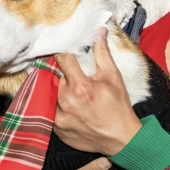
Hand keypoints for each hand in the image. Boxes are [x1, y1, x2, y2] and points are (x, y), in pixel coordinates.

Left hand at [54, 27, 142, 155]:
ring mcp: (59, 117)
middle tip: (68, 73)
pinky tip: (67, 105)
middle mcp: (66, 101)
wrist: (121, 139)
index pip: (62, 59)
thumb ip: (102, 53)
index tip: (61, 50)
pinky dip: (55, 105)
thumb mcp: (113, 76)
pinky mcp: (56, 128)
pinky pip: (49, 110)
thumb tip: (100, 31)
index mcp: (80, 86)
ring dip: (55, 88)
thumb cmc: (118, 106)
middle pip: (53, 76)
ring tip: (68, 89)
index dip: (61, 51)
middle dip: (60, 72)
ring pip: (49, 93)